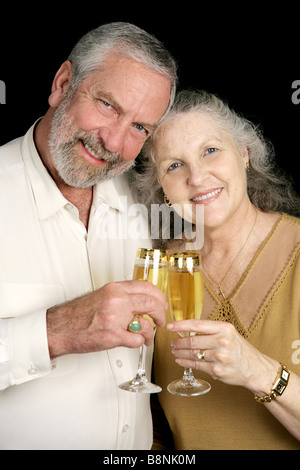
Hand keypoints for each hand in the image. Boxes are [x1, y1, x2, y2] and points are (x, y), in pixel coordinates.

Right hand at [47, 280, 166, 357]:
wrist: (60, 328)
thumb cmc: (77, 314)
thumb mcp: (101, 296)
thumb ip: (121, 297)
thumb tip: (140, 302)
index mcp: (114, 289)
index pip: (146, 287)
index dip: (159, 296)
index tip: (162, 303)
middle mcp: (116, 300)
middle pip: (151, 303)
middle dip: (160, 314)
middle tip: (161, 320)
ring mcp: (115, 318)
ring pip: (146, 324)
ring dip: (149, 334)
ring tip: (146, 337)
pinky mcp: (112, 336)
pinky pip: (136, 340)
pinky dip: (137, 343)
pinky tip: (132, 342)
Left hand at [168, 320, 278, 394]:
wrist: (256, 369)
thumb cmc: (240, 350)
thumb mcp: (229, 334)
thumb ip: (211, 331)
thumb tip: (188, 330)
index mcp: (224, 328)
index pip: (197, 324)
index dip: (181, 325)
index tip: (170, 326)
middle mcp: (222, 341)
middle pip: (192, 340)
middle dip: (178, 342)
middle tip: (172, 342)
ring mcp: (219, 356)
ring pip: (192, 353)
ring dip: (180, 352)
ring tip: (175, 351)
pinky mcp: (217, 370)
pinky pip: (196, 365)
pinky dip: (185, 362)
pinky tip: (180, 360)